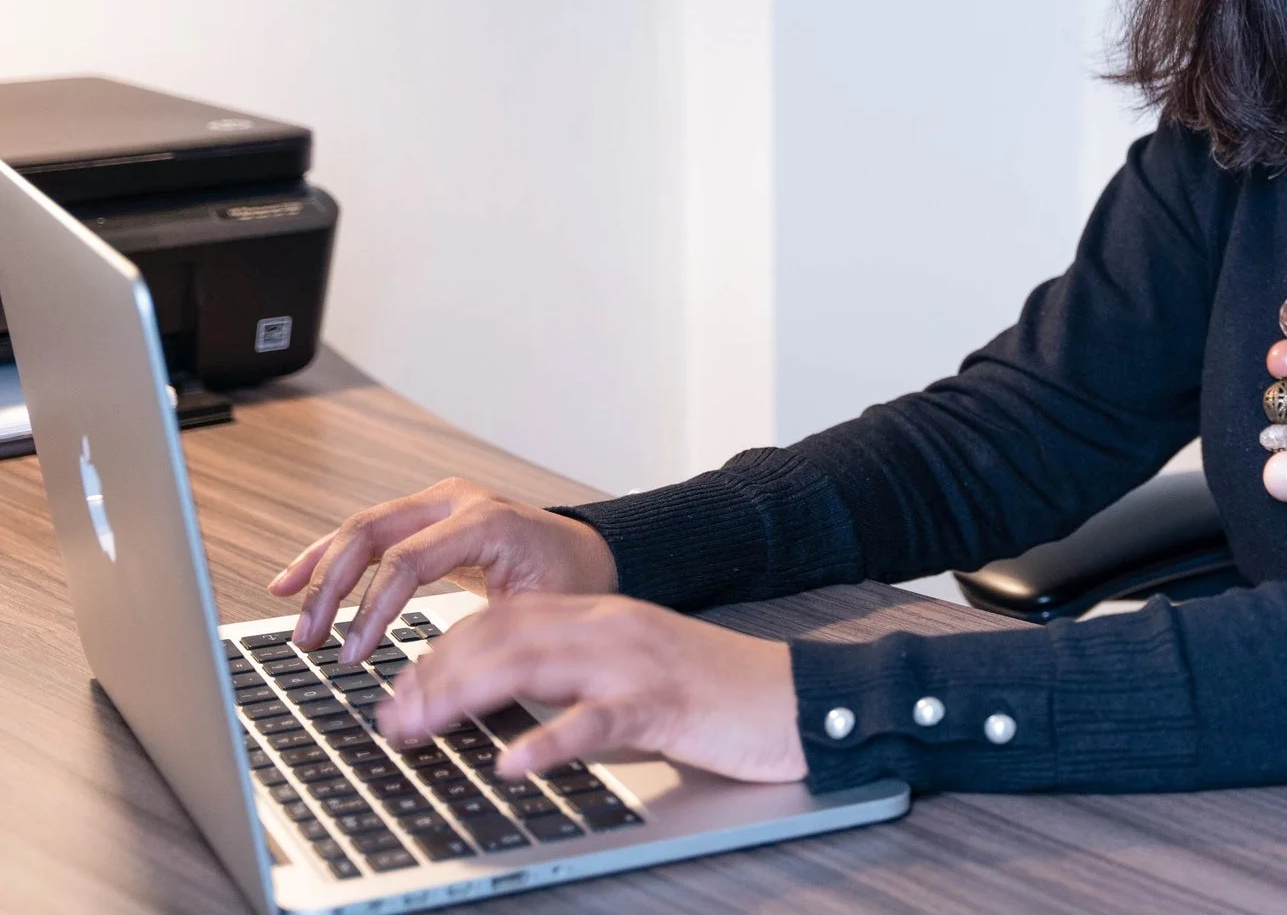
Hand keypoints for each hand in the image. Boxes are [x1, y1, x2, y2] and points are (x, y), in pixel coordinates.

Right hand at [269, 478, 618, 664]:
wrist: (588, 555)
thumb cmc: (569, 584)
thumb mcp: (535, 614)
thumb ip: (481, 639)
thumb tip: (426, 684)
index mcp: (486, 521)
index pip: (408, 559)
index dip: (373, 610)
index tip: (353, 655)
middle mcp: (457, 502)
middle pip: (372, 533)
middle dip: (331, 589)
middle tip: (309, 640)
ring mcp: (439, 504)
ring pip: (361, 528)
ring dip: (320, 573)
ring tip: (293, 617)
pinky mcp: (426, 516)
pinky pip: (369, 532)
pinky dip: (329, 556)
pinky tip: (293, 580)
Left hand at [378, 593, 804, 783]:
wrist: (801, 697)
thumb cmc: (723, 696)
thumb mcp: (639, 676)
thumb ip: (580, 681)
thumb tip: (505, 713)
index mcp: (605, 618)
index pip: (505, 617)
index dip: (442, 649)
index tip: (400, 687)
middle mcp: (614, 628)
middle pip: (503, 634)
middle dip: (433, 672)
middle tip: (389, 716)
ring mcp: (638, 663)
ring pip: (532, 664)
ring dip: (463, 697)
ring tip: (418, 729)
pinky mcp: (667, 704)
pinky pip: (596, 719)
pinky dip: (548, 740)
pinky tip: (512, 763)